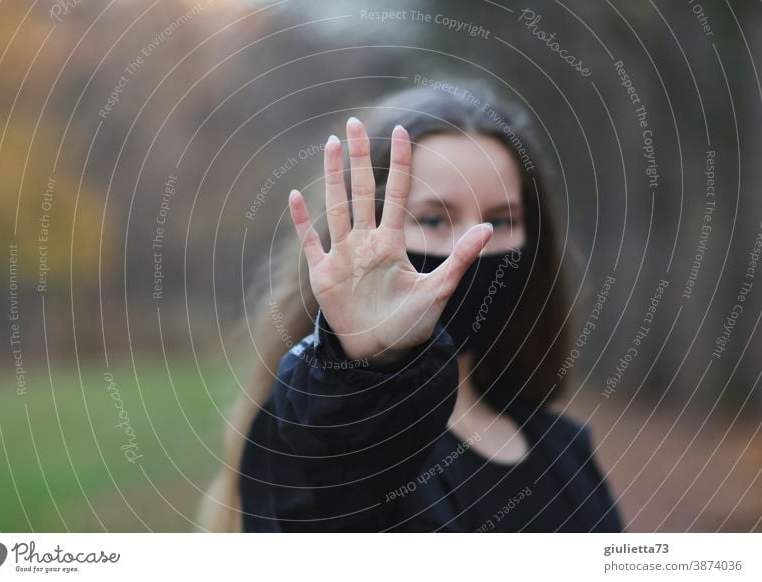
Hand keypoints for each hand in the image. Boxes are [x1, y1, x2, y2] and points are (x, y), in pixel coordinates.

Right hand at [288, 117, 493, 364]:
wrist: (382, 354)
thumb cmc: (412, 324)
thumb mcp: (439, 289)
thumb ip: (460, 258)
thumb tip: (490, 226)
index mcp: (392, 243)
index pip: (397, 194)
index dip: (399, 163)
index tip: (400, 130)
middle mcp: (366, 243)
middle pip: (360, 191)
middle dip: (358, 158)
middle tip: (353, 123)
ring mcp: (343, 256)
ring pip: (335, 208)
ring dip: (332, 177)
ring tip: (331, 144)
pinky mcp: (323, 275)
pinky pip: (310, 243)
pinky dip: (301, 222)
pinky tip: (296, 196)